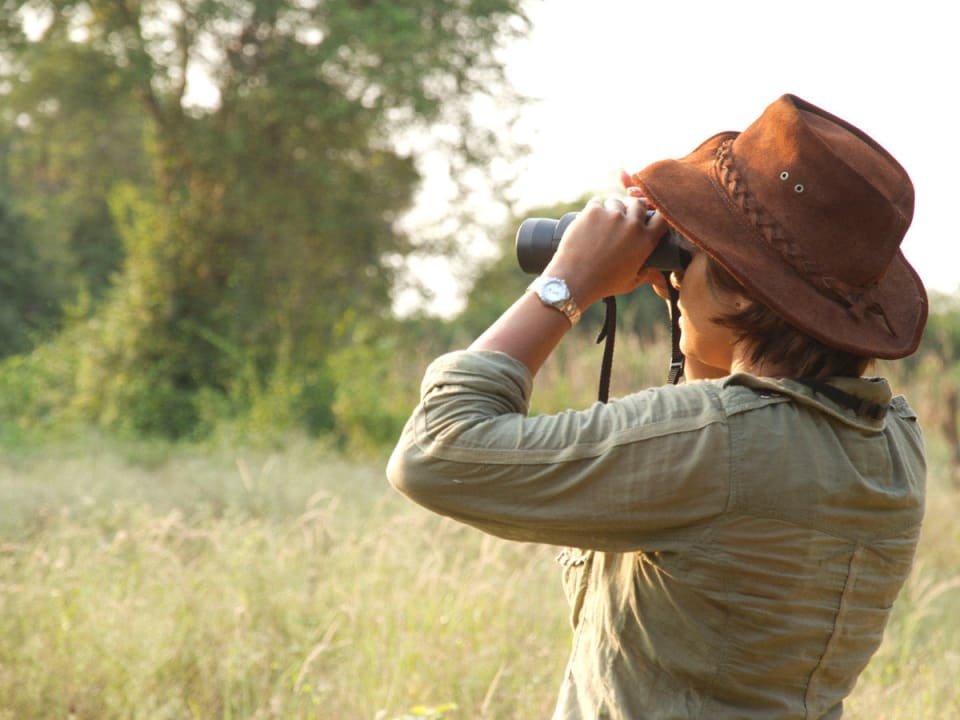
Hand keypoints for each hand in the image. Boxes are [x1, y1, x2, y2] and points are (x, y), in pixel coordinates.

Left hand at [541, 195, 665, 309]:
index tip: (646, 216)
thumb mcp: (631, 283)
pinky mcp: (593, 211)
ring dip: (611, 208)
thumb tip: (649, 269)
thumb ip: (644, 274)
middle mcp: (632, 225)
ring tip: (602, 222)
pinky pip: (596, 202)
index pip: (662, 217)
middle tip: (622, 215)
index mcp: (646, 241)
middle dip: (632, 207)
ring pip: (616, 201)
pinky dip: (592, 209)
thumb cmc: (603, 284)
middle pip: (639, 203)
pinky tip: (588, 220)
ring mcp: (613, 215)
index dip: (655, 214)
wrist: (575, 280)